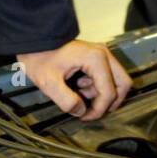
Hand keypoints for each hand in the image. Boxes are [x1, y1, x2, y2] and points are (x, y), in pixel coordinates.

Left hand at [17, 41, 131, 120]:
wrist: (34, 40)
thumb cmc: (40, 56)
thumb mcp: (49, 82)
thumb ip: (66, 101)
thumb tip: (81, 111)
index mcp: (95, 59)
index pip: (109, 92)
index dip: (99, 109)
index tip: (85, 117)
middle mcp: (103, 54)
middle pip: (122, 84)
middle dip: (109, 102)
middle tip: (92, 111)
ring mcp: (101, 54)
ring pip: (115, 81)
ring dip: (101, 93)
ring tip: (78, 94)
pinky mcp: (96, 56)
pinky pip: (106, 76)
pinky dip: (96, 86)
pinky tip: (78, 86)